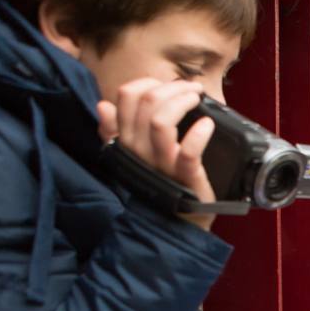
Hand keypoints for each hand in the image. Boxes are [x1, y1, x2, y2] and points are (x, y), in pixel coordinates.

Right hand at [97, 78, 216, 229]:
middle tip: (190, 89)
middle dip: (170, 87)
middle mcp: (138, 150)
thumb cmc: (161, 187)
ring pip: (161, 121)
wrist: (175, 227)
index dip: (147, 83)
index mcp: (126, 141)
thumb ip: (116, 133)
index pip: (125, 97)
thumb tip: (102, 106)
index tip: (165, 86)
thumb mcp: (135, 158)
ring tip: (197, 97)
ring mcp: (160, 164)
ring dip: (181, 100)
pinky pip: (187, 152)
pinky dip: (198, 135)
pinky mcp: (185, 177)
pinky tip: (207, 125)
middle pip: (145, 102)